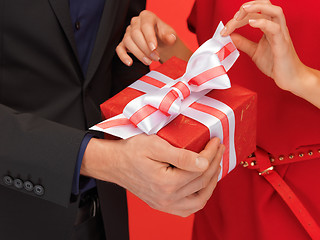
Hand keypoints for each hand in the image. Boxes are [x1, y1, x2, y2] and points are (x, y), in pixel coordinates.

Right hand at [81, 134, 222, 216]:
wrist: (113, 163)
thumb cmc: (131, 151)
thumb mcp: (155, 146)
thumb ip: (180, 155)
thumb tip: (203, 162)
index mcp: (166, 183)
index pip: (200, 169)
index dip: (211, 153)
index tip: (216, 141)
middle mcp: (167, 198)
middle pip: (202, 183)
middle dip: (214, 163)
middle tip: (218, 149)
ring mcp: (164, 204)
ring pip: (199, 200)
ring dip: (211, 183)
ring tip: (215, 167)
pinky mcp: (162, 205)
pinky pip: (188, 209)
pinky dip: (200, 198)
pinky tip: (202, 186)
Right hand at [116, 10, 191, 65]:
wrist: (160, 43)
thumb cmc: (164, 37)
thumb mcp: (170, 35)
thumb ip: (170, 36)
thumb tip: (170, 38)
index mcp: (147, 17)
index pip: (145, 25)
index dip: (149, 37)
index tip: (154, 48)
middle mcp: (136, 23)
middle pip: (135, 34)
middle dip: (146, 48)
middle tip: (155, 58)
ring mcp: (128, 32)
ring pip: (128, 42)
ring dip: (139, 54)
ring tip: (149, 61)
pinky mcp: (124, 43)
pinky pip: (119, 48)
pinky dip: (123, 56)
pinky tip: (130, 62)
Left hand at [221, 0, 319, 107]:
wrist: (291, 78)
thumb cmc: (276, 64)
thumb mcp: (255, 52)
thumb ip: (243, 43)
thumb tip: (230, 36)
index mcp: (270, 27)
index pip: (255, 13)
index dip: (238, 17)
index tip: (225, 29)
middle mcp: (277, 27)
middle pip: (265, 5)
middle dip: (248, 7)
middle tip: (233, 18)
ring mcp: (281, 34)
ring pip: (275, 11)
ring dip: (258, 8)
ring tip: (243, 11)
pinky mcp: (282, 45)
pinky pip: (275, 29)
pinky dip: (263, 23)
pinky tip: (252, 23)